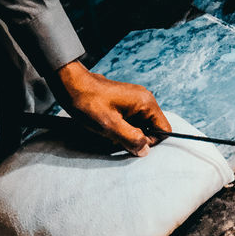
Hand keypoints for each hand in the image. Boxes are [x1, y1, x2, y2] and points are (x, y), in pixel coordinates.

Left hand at [53, 61, 168, 156]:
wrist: (70, 85)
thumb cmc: (88, 103)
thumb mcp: (110, 125)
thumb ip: (131, 139)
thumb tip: (145, 151)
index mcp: (145, 103)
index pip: (164, 130)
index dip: (151, 141)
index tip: (131, 141)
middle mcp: (144, 100)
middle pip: (152, 129)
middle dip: (137, 138)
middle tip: (117, 137)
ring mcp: (135, 100)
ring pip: (141, 127)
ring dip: (128, 134)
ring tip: (110, 130)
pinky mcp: (126, 103)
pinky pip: (132, 122)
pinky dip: (122, 128)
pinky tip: (108, 126)